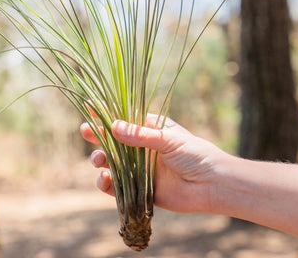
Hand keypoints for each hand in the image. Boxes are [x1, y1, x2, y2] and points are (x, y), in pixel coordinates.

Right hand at [80, 114, 231, 213]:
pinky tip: (103, 180)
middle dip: (97, 136)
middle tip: (85, 131)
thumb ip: (140, 136)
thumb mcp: (168, 140)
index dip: (106, 113)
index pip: (123, 118)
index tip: (88, 106)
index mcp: (150, 129)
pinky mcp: (141, 190)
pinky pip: (118, 187)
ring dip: (100, 160)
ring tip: (98, 160)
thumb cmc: (196, 154)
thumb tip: (113, 127)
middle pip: (113, 140)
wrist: (212, 185)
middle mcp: (142, 148)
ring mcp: (140, 169)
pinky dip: (107, 184)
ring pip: (112, 163)